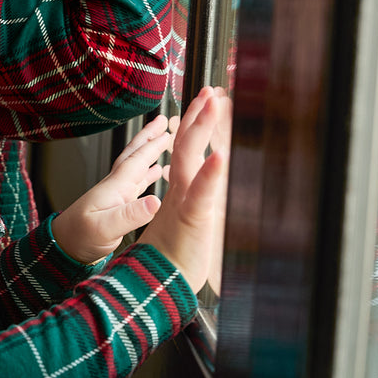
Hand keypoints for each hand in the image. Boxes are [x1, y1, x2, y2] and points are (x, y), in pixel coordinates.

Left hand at [51, 114, 173, 264]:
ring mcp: (116, 194)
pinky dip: (148, 173)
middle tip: (163, 120)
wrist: (62, 247)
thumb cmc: (80, 238)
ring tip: (164, 139)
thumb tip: (156, 201)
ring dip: (150, 151)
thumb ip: (130, 215)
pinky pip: (137, 182)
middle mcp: (115, 186)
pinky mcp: (116, 205)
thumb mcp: (105, 228)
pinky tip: (157, 172)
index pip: (137, 160)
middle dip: (149, 137)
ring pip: (136, 166)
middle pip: (134, 155)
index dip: (153, 145)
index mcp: (115, 188)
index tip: (168, 130)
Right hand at [141, 87, 230, 292]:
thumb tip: (204, 190)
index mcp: (181, 190)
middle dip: (200, 114)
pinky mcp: (192, 218)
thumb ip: (196, 206)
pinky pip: (202, 193)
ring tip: (213, 102)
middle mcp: (181, 190)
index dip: (197, 122)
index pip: (187, 147)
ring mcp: (185, 201)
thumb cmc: (173, 261)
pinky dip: (212, 175)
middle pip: (187, 143)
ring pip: (191, 157)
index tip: (208, 99)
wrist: (156, 287)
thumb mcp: (190, 228)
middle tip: (210, 90)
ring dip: (204, 127)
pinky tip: (221, 156)